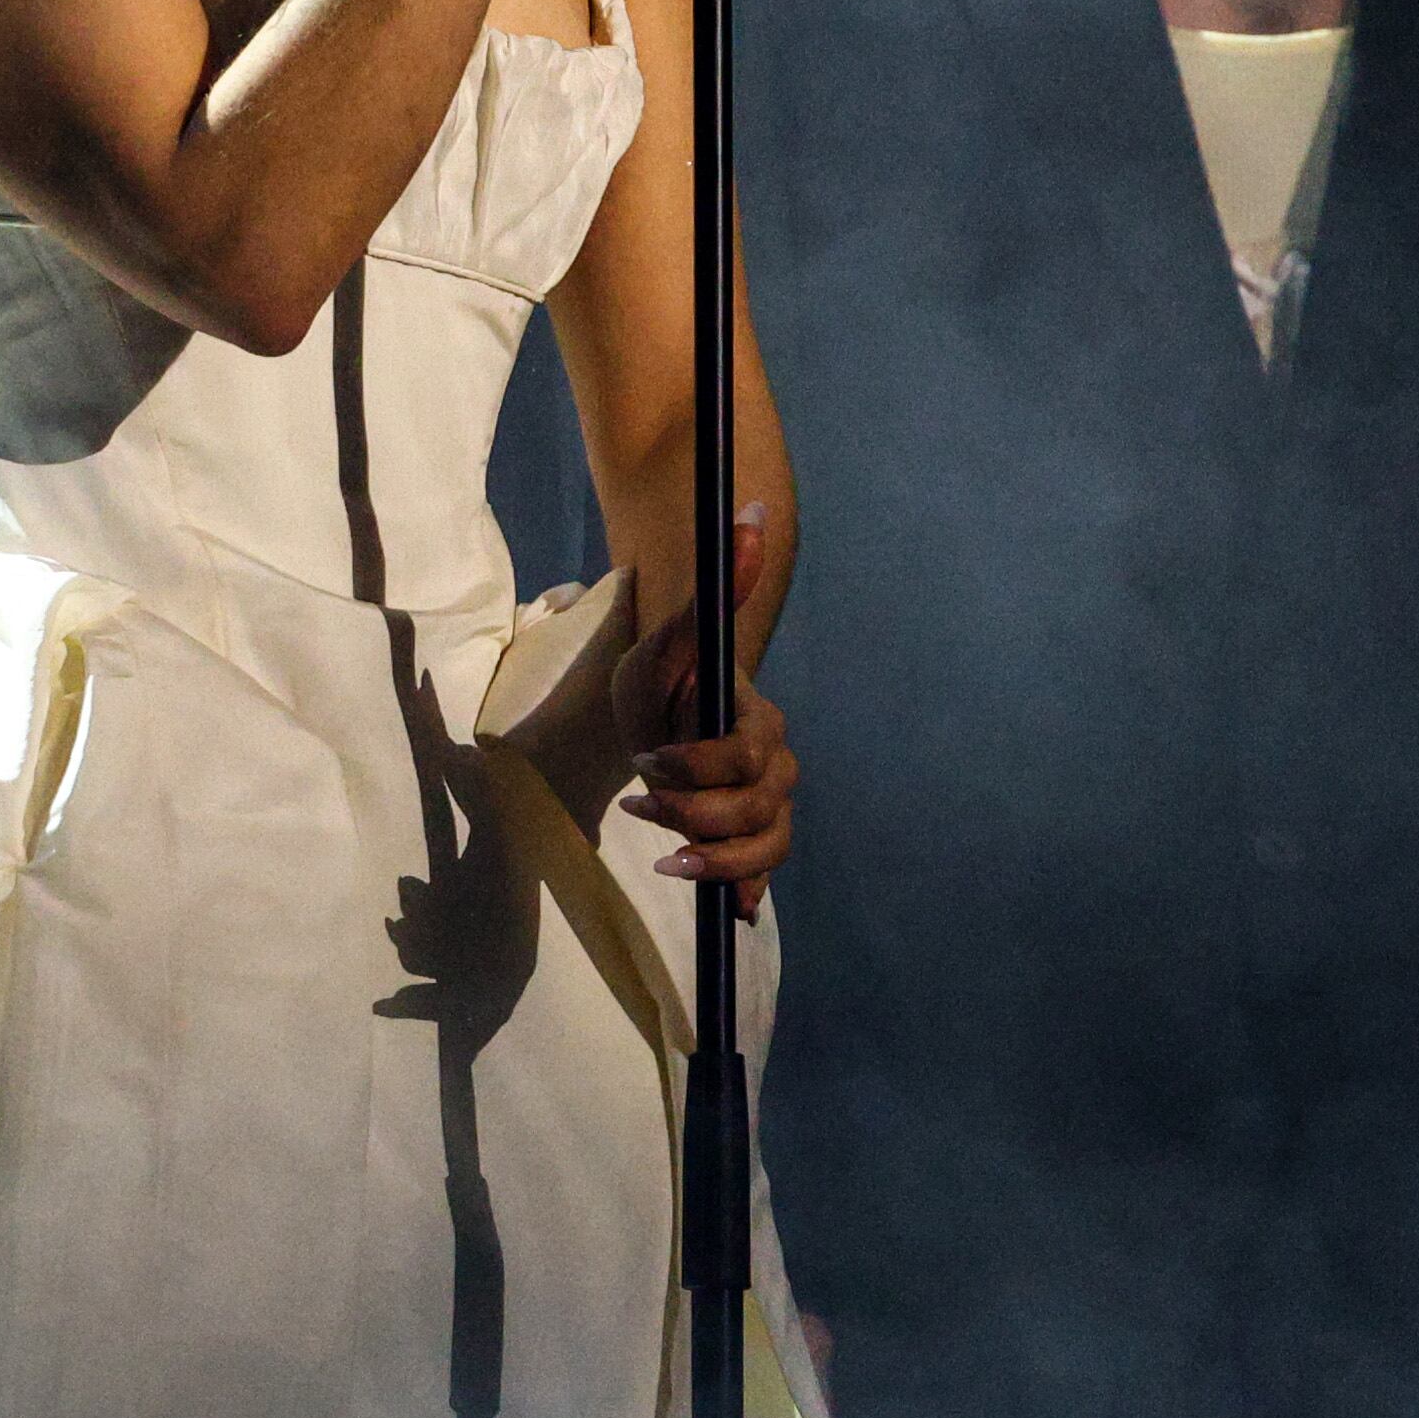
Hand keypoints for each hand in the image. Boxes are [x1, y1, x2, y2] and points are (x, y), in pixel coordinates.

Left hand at [612, 505, 795, 908]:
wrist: (666, 711)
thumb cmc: (667, 673)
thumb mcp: (672, 634)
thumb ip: (718, 586)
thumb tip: (752, 508)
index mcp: (759, 719)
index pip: (747, 756)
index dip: (697, 764)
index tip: (648, 759)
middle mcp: (776, 764)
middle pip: (760, 808)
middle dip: (697, 814)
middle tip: (642, 805)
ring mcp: (768, 803)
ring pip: (770, 845)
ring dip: (717, 860)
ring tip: (667, 860)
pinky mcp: (751, 836)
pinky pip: (766, 871)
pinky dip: (747, 889)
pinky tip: (728, 909)